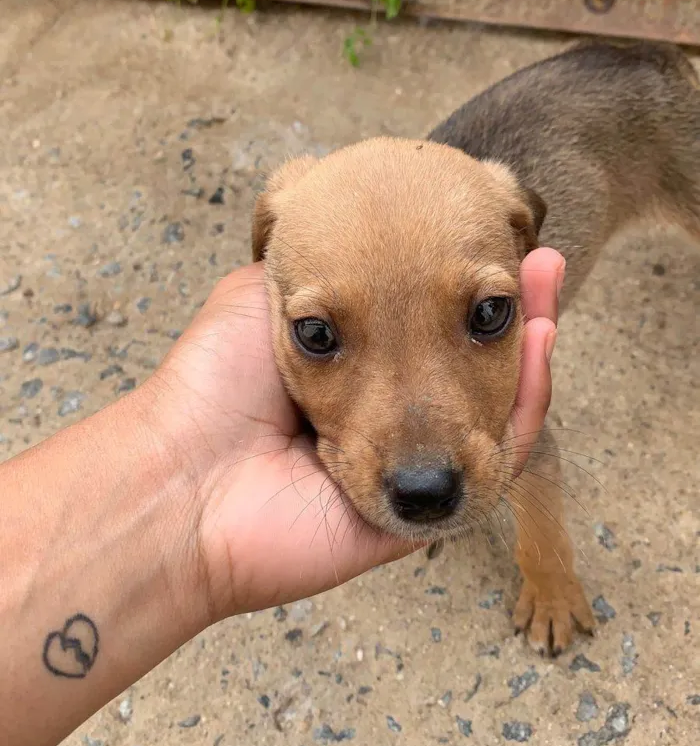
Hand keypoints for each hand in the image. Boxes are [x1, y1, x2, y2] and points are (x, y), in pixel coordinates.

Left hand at [150, 249, 564, 622]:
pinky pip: (495, 468)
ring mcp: (409, 471)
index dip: (469, 286)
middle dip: (513, 314)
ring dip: (530, 351)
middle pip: (476, 373)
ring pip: (496, 417)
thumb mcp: (269, 295)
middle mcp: (389, 422)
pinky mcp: (425, 515)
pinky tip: (535, 346)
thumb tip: (358, 230)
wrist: (186, 474)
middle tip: (543, 261)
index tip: (496, 238)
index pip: (435, 331)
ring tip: (545, 287)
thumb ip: (323, 266)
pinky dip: (525, 407)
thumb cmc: (213, 384)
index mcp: (358, 380)